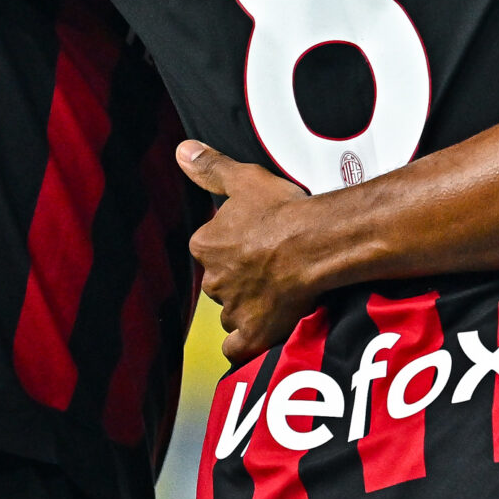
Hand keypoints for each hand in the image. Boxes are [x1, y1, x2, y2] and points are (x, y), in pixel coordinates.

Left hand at [180, 142, 319, 362]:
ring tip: (277, 294)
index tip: (257, 240)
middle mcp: (214, 281)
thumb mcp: (245, 179)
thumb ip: (211, 167)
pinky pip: (238, 347)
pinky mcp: (253, 334)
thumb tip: (182, 151)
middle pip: (221, 281)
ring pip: (232, 311)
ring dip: (247, 306)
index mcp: (206, 245)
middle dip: (240, 277)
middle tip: (271, 265)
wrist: (316, 244)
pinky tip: (260, 332)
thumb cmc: (283, 211)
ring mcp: (233, 310)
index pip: (211, 248)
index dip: (234, 244)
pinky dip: (245, 343)